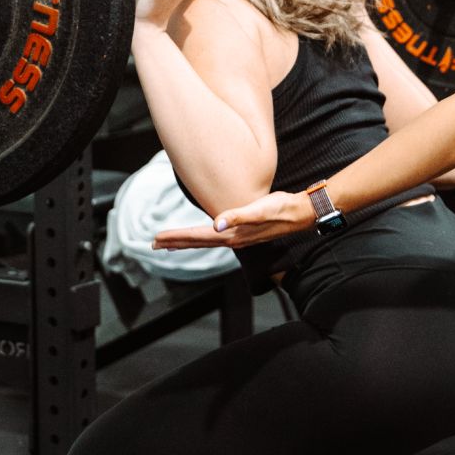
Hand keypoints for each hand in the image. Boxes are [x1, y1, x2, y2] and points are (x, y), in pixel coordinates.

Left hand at [154, 188, 313, 252]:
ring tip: (169, 243)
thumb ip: (237, 216)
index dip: (176, 238)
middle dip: (175, 243)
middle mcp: (233, 240)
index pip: (198, 237)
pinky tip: (201, 235)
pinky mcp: (243, 232)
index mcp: (232, 235)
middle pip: (197, 243)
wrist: (300, 213)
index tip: (157, 239)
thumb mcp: (259, 209)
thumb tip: (216, 224)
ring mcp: (238, 238)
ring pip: (204, 242)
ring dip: (186, 242)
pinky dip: (201, 238)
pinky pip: (215, 238)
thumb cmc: (281, 209)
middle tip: (153, 244)